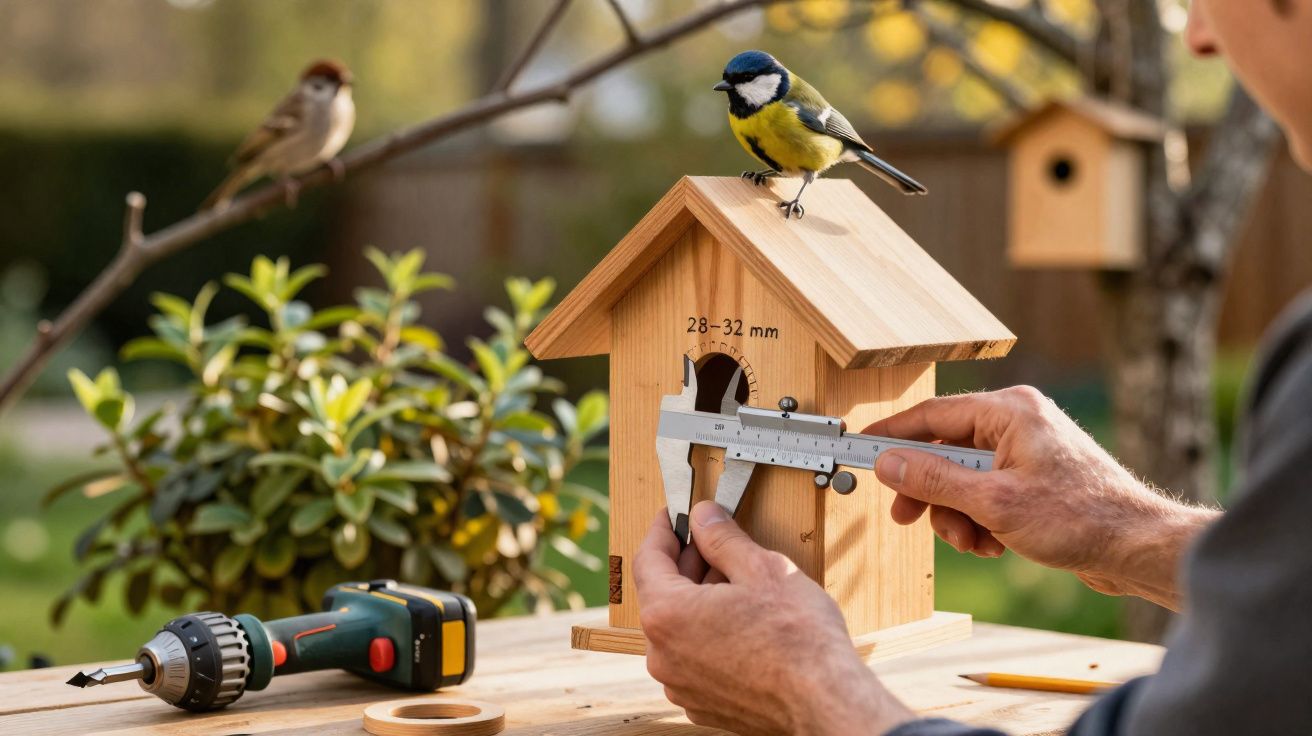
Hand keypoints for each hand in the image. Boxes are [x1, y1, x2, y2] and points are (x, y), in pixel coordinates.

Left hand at [634, 501, 914, 734]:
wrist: (825, 701)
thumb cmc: (798, 639)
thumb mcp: (762, 569)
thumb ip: (722, 538)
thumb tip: (703, 517)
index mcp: (668, 615)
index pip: (647, 559)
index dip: (663, 531)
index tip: (674, 516)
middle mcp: (662, 656)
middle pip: (663, 595)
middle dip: (688, 565)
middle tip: (715, 543)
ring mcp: (680, 685)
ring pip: (679, 629)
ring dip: (700, 602)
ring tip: (739, 585)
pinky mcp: (702, 704)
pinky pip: (694, 659)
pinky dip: (709, 636)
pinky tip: (742, 624)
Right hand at [867, 386, 1216, 609]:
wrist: (1138, 548)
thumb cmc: (1080, 519)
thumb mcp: (992, 503)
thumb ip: (933, 480)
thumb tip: (888, 463)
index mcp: (1009, 411)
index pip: (932, 414)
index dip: (893, 435)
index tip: (861, 449)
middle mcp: (1017, 423)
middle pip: (945, 451)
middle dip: (929, 492)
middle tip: (907, 518)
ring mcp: (1027, 451)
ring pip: (962, 479)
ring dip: (957, 516)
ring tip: (974, 542)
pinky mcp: (1034, 479)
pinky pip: (985, 493)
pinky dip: (980, 521)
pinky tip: (995, 545)